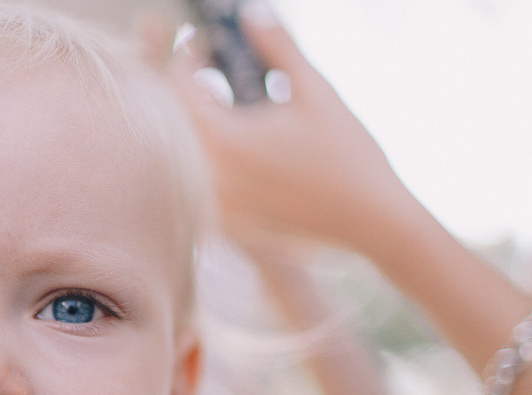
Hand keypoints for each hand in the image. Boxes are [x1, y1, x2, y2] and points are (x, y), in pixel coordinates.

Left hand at [171, 2, 412, 253]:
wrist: (370, 219)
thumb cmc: (347, 153)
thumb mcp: (314, 90)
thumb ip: (277, 46)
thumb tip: (250, 11)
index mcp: (222, 140)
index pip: (177, 86)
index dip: (190, 57)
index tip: (210, 47)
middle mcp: (208, 177)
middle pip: (176, 122)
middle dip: (192, 90)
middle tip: (218, 74)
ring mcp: (214, 204)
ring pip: (187, 156)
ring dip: (202, 127)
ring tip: (236, 110)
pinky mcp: (225, 223)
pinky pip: (203, 184)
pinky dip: (214, 161)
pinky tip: (248, 151)